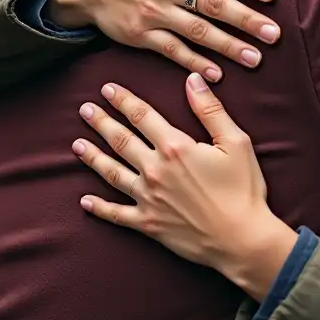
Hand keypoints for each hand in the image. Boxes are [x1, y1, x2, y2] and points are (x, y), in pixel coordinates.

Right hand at [50, 0, 280, 82]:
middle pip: (213, 4)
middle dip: (246, 20)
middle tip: (273, 34)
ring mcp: (155, 12)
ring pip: (197, 31)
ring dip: (228, 46)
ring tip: (254, 58)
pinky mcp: (142, 35)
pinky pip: (173, 51)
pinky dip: (195, 62)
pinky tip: (216, 73)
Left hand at [73, 74, 297, 299]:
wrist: (241, 239)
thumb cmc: (242, 190)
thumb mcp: (235, 142)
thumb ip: (210, 110)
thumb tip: (192, 80)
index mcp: (175, 147)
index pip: (142, 116)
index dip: (123, 100)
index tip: (107, 89)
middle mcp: (154, 170)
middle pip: (120, 140)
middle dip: (101, 122)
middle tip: (85, 110)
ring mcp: (147, 198)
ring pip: (111, 172)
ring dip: (92, 157)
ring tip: (77, 144)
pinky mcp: (147, 224)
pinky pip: (116, 214)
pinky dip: (98, 207)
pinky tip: (84, 201)